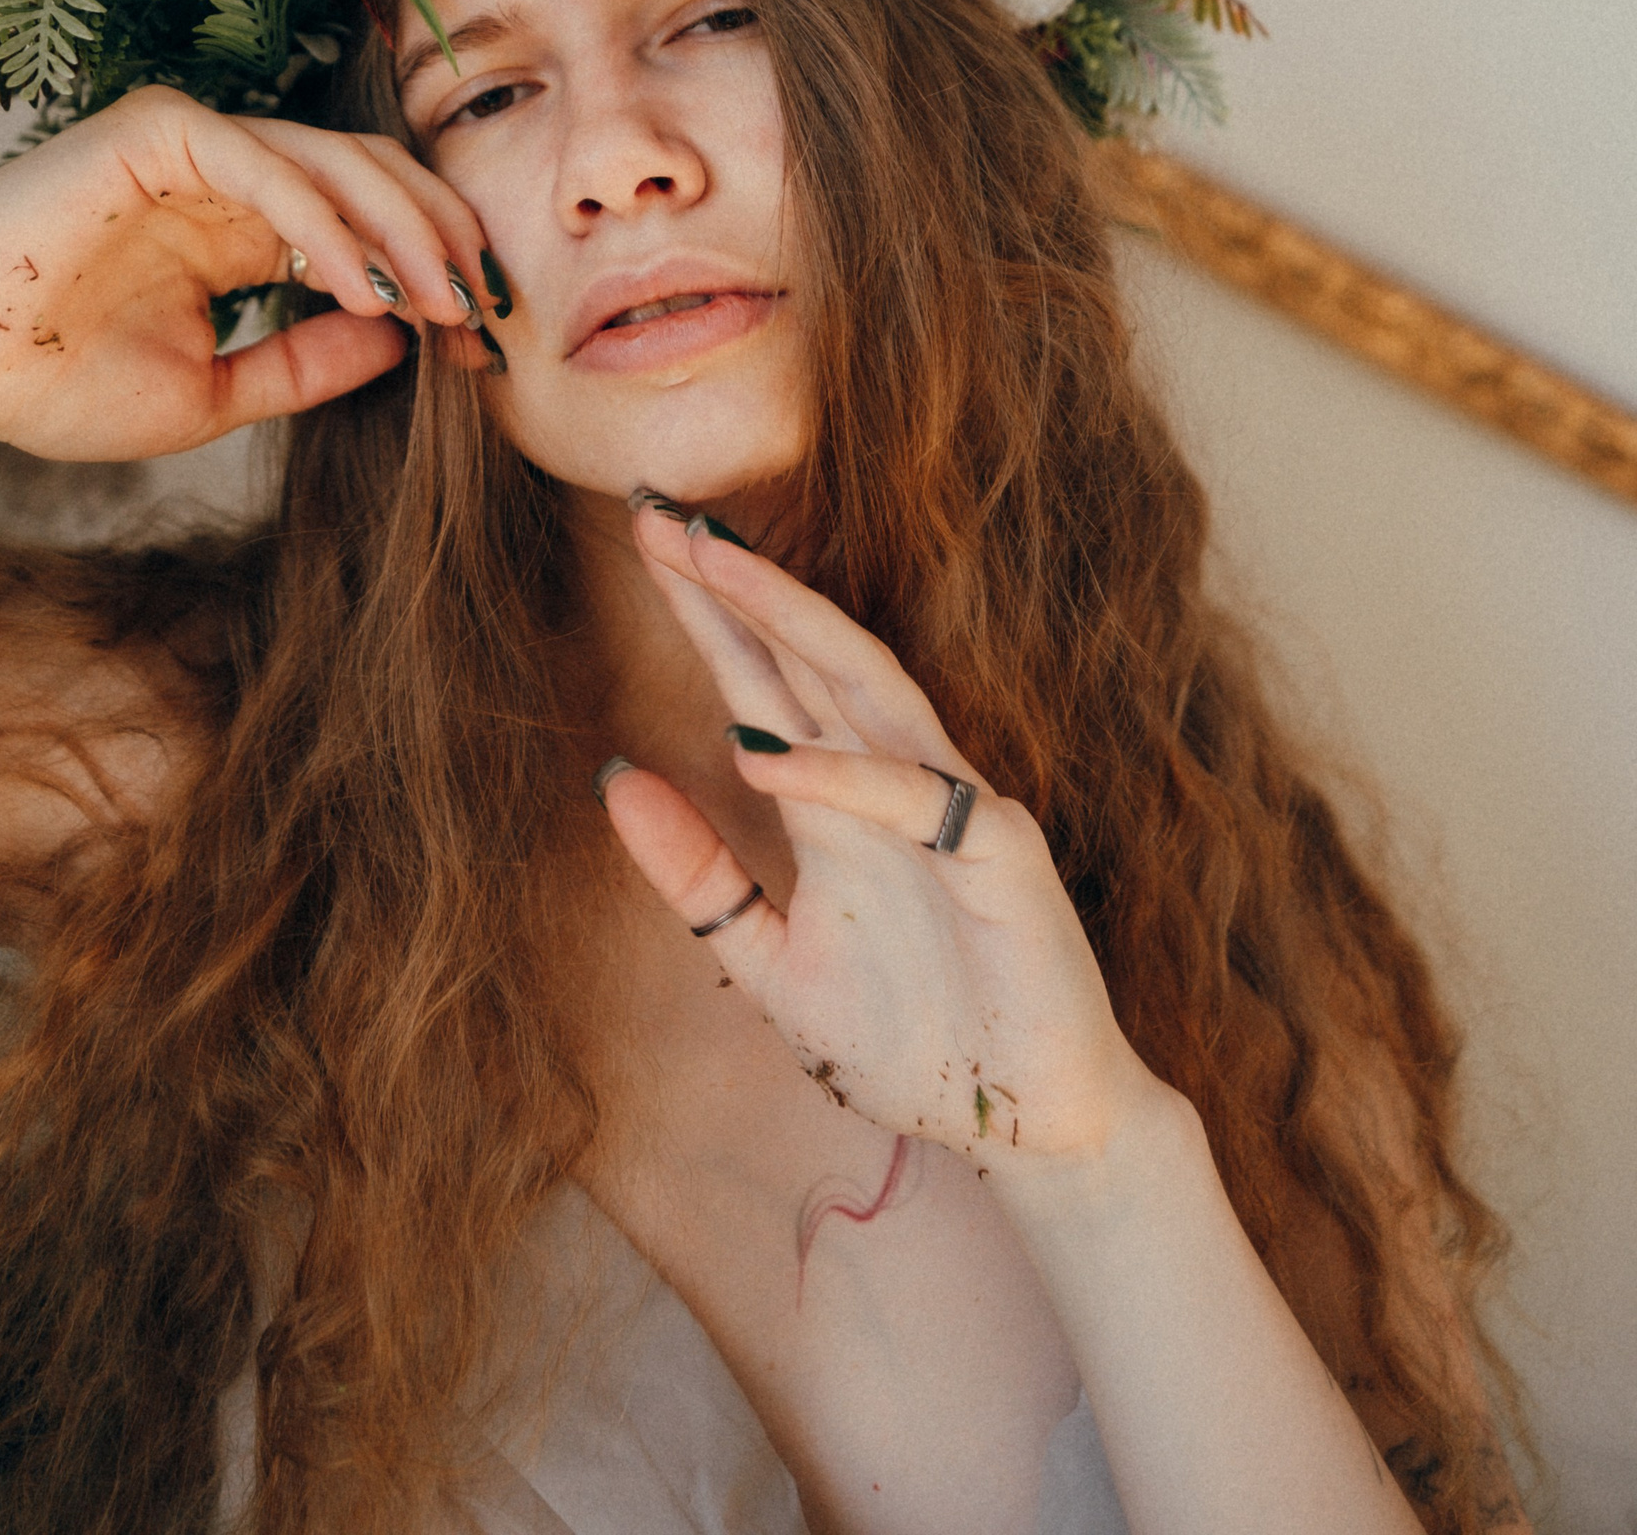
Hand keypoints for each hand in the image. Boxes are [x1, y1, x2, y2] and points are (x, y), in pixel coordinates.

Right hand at [0, 84, 500, 464]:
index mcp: (244, 222)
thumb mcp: (215, 391)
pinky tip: (365, 284)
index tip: (478, 342)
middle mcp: (229, 168)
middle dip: (442, 239)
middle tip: (486, 313)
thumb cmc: (56, 382)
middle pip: (375, 174)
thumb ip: (306, 364)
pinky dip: (327, 222)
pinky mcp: (158, 128)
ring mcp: (195, 138)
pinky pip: (268, 164)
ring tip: (443, 303)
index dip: (433, 269)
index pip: (370, 219)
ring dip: (403, 231)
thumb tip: (405, 338)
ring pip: (337, 159)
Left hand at [603, 506, 1167, 1178]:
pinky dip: (831, 771)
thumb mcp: (769, 962)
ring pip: (863, 685)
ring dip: (788, 620)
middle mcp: (889, 781)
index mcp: (836, 799)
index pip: (760, 678)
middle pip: (805, 654)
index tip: (642, 536)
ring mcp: (948, 808)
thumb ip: (698, 879)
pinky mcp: (997, 853)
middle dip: (734, 583)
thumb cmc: (911, 1040)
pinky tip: (754, 747)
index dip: (705, 611)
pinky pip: (905, 795)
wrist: (1024, 1127)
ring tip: (712, 564)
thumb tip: (615, 776)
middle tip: (660, 512)